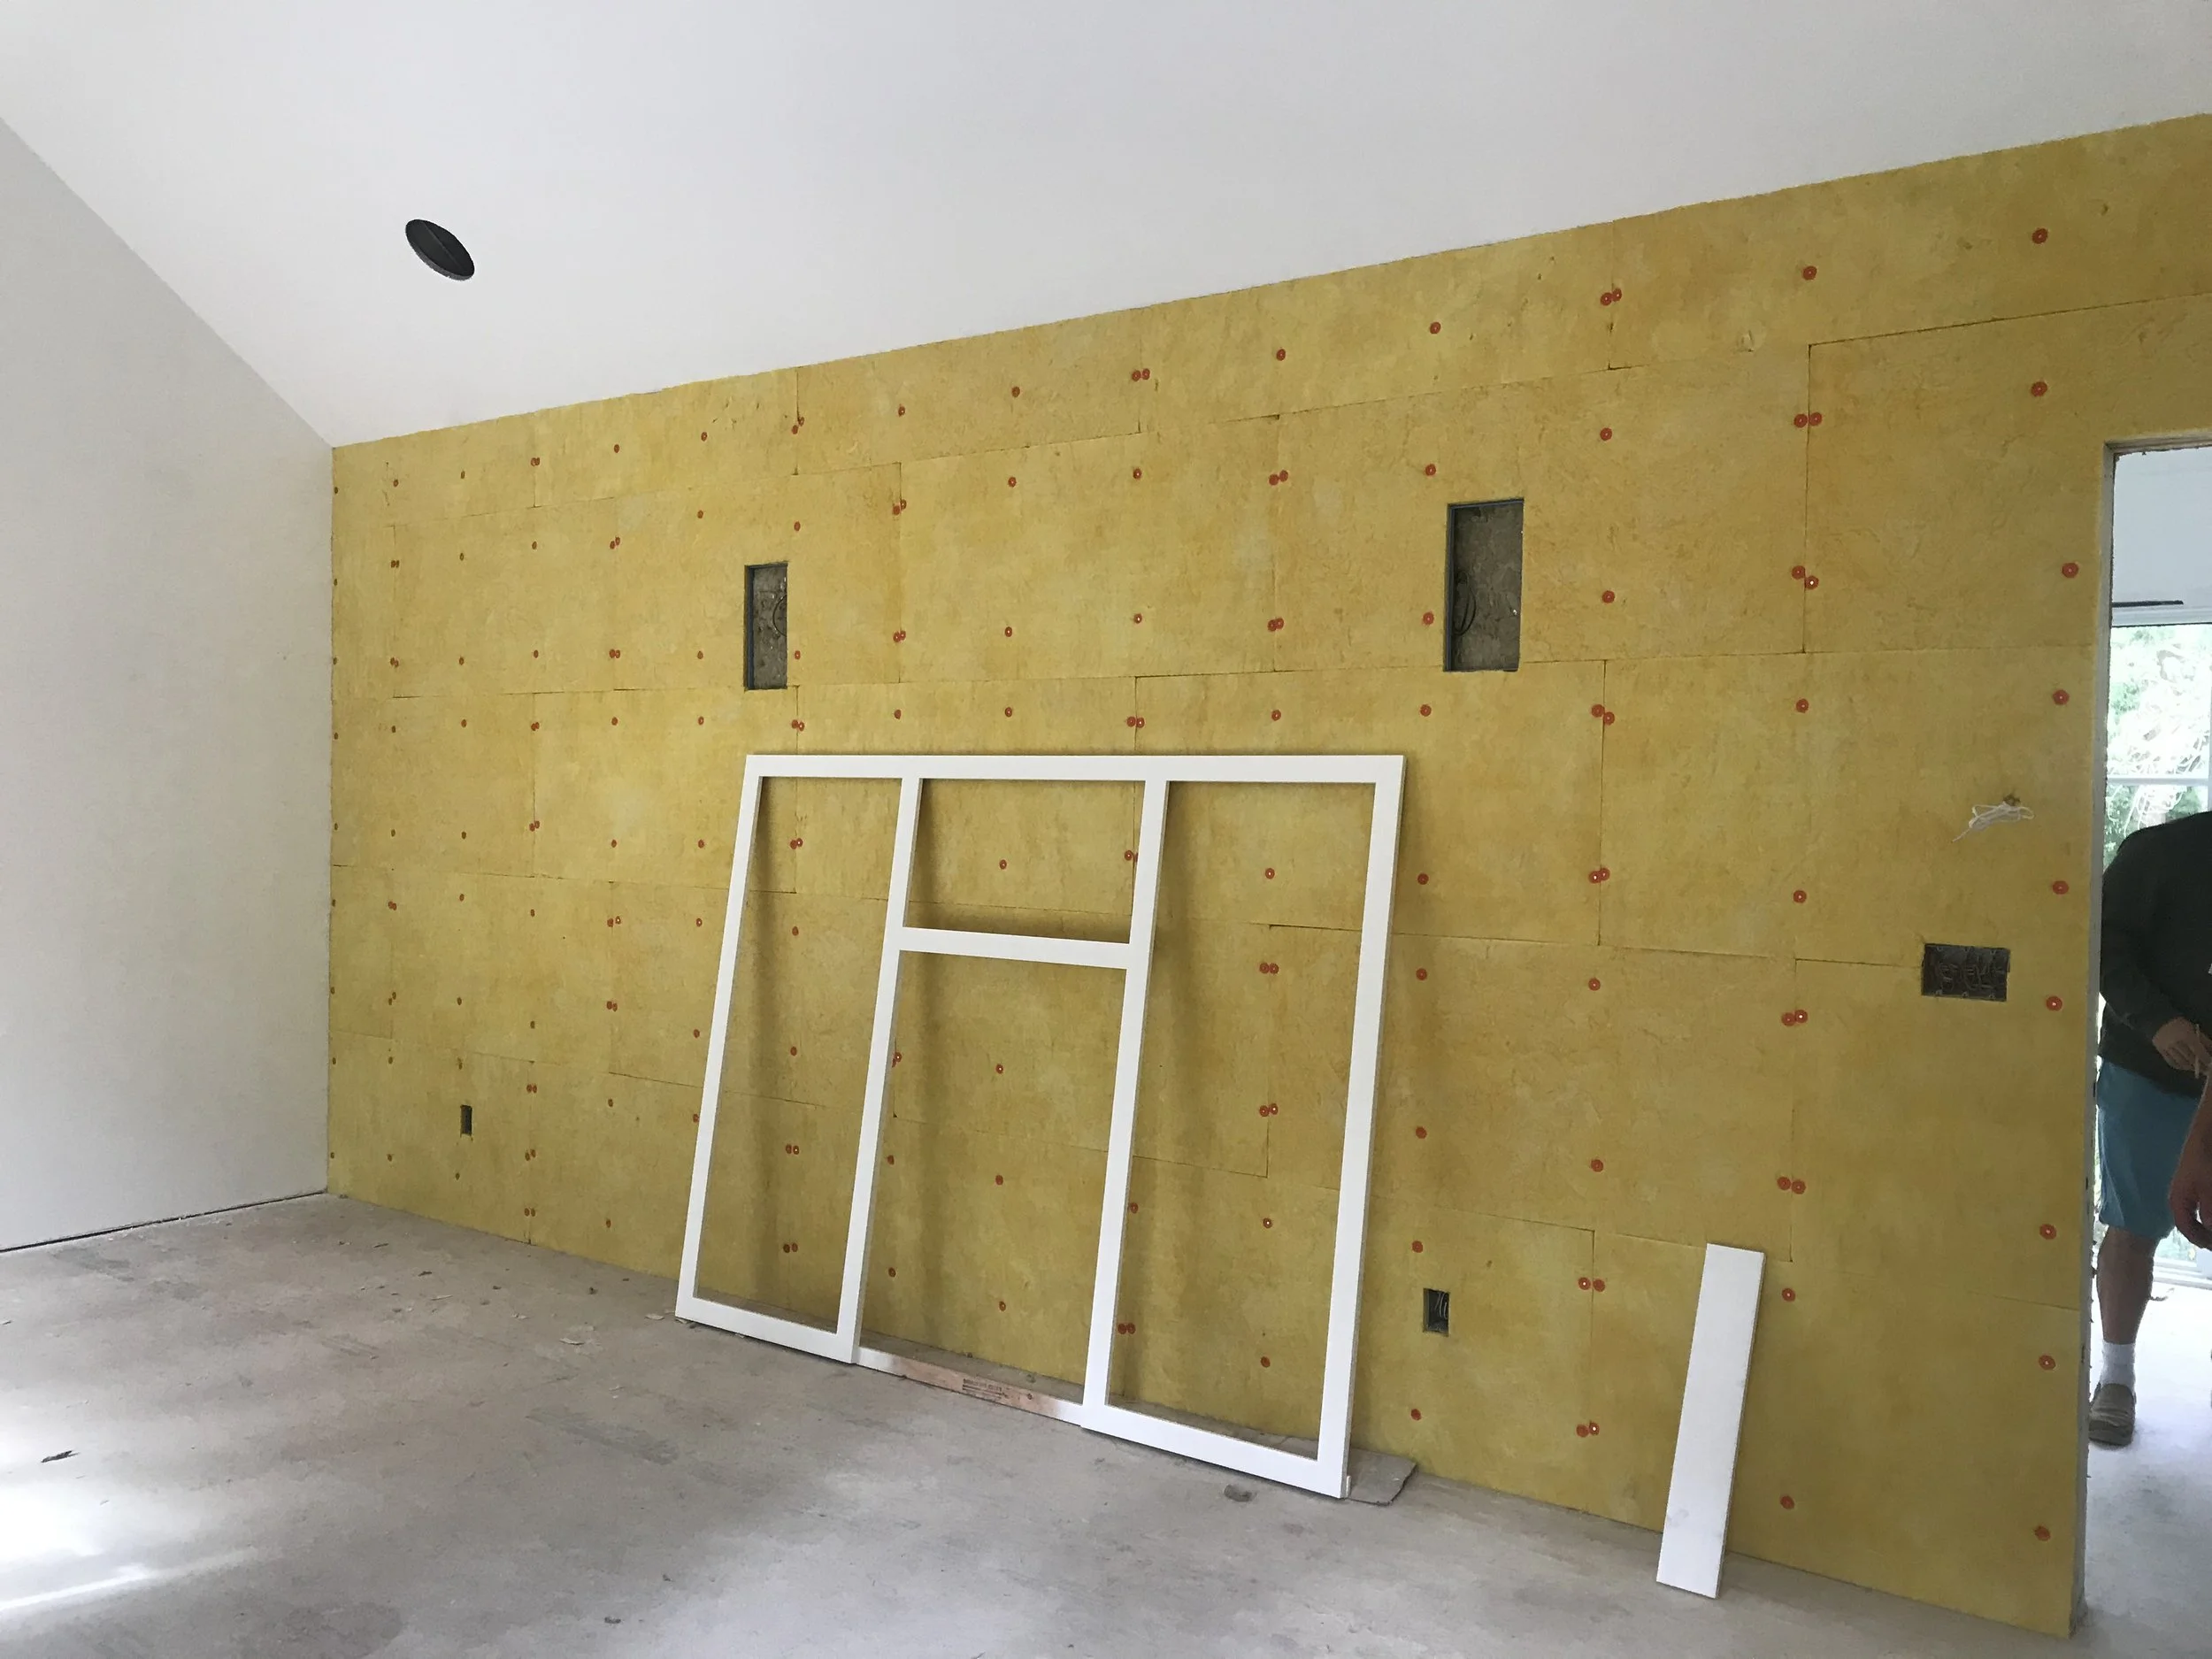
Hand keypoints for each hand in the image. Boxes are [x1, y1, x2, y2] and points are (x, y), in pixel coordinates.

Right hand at [2153, 1018, 2211, 1077]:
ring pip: (2181, 1062)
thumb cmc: (2180, 1024)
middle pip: (2189, 1058)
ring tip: (2197, 1068)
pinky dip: (2180, 1066)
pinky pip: (2172, 1062)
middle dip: (2199, 1065)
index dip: (2205, 1059)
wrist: (2158, 1020)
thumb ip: (2203, 1041)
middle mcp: (2175, 1042)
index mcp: (2185, 1035)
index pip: (2197, 1051)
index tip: (2210, 1064)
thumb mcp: (2193, 1029)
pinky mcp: (2160, 1051)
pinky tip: (2186, 1066)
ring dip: (2190, 1067)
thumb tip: (2211, 1052)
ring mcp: (2166, 1047)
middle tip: (2205, 1069)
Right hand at [2170, 1090, 2211, 1248]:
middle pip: (2192, 1223)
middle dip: (2206, 1234)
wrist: (2206, 1135)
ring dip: (2208, 1223)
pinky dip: (2207, 1212)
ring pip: (2198, 1214)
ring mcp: (2190, 1190)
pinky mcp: (2198, 1183)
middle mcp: (2181, 1197)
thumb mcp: (2209, 1189)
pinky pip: (2202, 1204)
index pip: (2187, 1228)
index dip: (2201, 1240)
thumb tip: (2210, 1230)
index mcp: (2179, 1200)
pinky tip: (2211, 1212)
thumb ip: (2209, 1211)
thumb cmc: (2205, 1161)